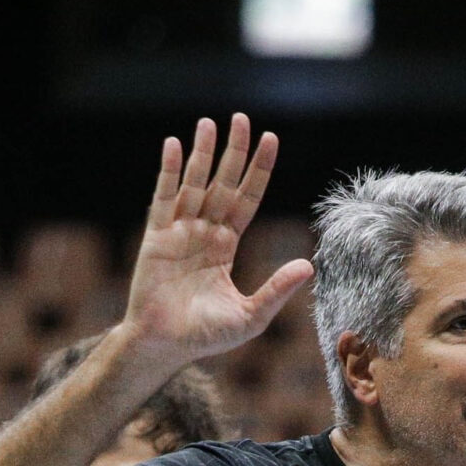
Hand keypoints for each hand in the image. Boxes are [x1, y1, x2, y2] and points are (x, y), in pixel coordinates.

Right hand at [123, 113, 314, 367]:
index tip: (270, 139)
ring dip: (202, 154)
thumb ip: (277, 291)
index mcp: (225, 246)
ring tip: (209, 123)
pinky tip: (175, 146)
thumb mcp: (250, 315)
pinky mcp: (156, 238)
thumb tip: (309, 267)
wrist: (163, 347)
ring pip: (194, 184)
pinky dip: (170, 172)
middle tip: (242, 119)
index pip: (247, 199)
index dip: (258, 171)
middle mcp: (203, 232)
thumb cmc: (204, 336)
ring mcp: (179, 232)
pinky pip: (163, 198)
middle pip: (222, 183)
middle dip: (233, 152)